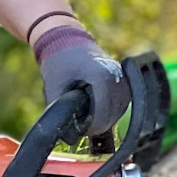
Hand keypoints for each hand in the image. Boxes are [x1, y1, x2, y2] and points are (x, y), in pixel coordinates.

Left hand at [33, 24, 127, 138]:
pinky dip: (112, 109)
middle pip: (114, 113)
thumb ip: (58, 111)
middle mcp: (117, 77)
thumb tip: (68, 138)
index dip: (92, 127)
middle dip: (98, 124)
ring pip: (120, 109)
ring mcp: (122, 77)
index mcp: (102, 77)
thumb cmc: (59, 60)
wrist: (66, 38)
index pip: (104, 113)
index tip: (81, 131)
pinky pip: (123, 101)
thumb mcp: (53, 86)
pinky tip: (97, 110)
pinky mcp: (123, 78)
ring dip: (106, 117)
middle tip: (83, 128)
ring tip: (89, 117)